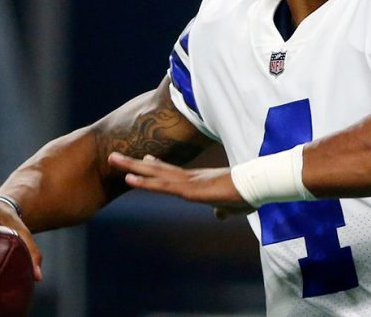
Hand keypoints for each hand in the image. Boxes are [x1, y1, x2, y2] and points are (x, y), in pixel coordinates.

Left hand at [108, 152, 253, 218]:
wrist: (258, 186)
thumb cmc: (248, 195)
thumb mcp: (231, 207)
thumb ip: (221, 209)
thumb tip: (217, 215)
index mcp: (198, 181)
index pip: (172, 172)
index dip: (156, 166)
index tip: (143, 159)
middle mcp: (189, 177)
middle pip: (157, 169)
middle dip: (134, 163)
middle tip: (114, 155)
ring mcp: (188, 182)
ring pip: (154, 174)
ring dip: (131, 167)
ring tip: (112, 159)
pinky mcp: (189, 189)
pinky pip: (162, 185)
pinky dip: (144, 181)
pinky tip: (129, 178)